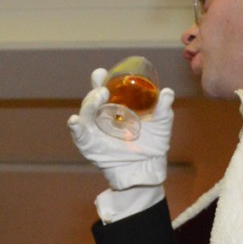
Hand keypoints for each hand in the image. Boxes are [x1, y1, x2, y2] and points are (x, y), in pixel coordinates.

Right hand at [67, 68, 174, 189]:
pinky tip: (75, 120)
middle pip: (92, 99)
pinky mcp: (89, 145)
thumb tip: (167, 92)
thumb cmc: (153, 145)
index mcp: (115, 107)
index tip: (102, 73)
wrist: (147, 170)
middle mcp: (102, 116)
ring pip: (85, 113)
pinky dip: (75, 127)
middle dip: (95, 91)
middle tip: (105, 90)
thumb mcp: (161, 124)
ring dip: (88, 103)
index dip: (99, 80)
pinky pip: (79, 134)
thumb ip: (163, 108)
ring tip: (99, 98)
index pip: (103, 89)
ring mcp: (94, 130)